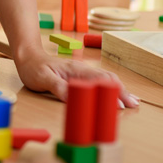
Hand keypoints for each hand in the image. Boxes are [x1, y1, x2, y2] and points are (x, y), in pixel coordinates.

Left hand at [15, 48, 139, 106]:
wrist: (28, 56)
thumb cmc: (34, 68)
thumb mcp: (43, 79)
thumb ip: (58, 87)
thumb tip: (74, 98)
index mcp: (76, 70)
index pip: (100, 80)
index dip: (112, 92)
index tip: (121, 106)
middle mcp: (82, 70)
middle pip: (108, 79)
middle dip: (122, 92)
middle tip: (135, 105)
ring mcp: (82, 73)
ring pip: (106, 80)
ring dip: (120, 90)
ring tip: (133, 101)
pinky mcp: (79, 77)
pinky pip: (99, 81)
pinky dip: (111, 88)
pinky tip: (116, 94)